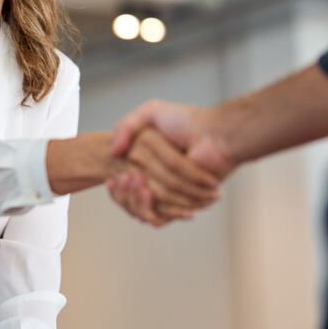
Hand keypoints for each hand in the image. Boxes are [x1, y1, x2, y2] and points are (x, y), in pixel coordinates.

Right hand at [109, 101, 237, 223]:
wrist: (214, 135)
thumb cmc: (187, 121)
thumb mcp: (150, 112)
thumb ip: (126, 126)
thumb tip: (113, 151)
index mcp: (148, 164)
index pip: (123, 185)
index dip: (116, 187)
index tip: (113, 178)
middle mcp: (158, 180)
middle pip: (130, 200)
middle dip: (124, 193)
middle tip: (126, 177)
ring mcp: (170, 193)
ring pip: (141, 210)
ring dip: (135, 199)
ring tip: (137, 181)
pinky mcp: (182, 204)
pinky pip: (160, 217)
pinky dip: (149, 208)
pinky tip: (146, 192)